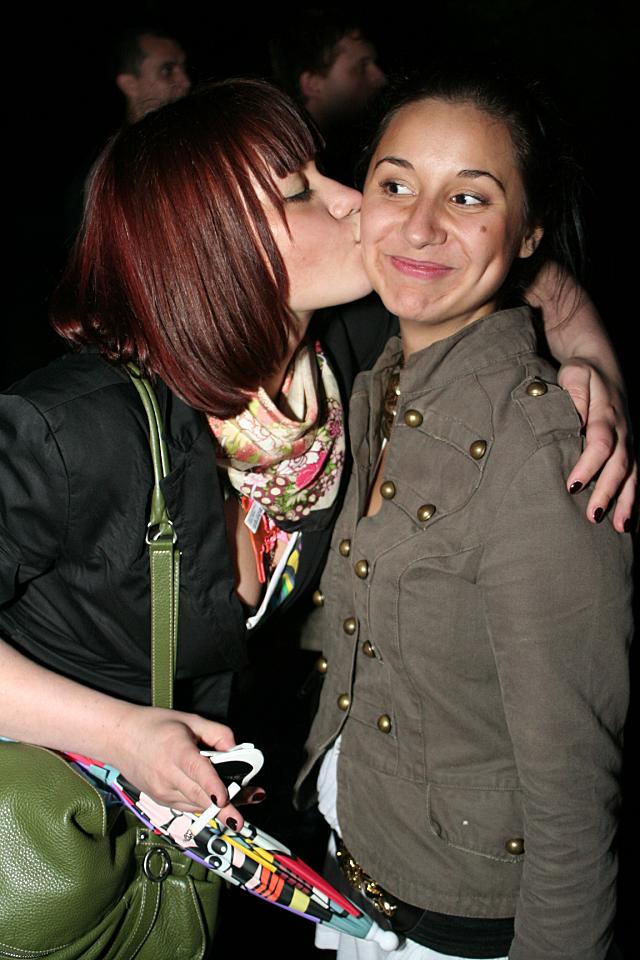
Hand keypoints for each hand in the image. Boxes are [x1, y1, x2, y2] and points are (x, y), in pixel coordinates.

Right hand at [111, 705, 244, 828]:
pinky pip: (188, 805)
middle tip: (244, 813)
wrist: (119, 738)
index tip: (223, 799)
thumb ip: (218, 734)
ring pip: (196, 804)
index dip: (211, 786)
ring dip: (219, 807)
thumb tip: (237, 752)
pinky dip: (204, 803)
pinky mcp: (160, 800)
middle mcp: (167, 774)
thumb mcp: (190, 720)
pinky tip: (217, 798)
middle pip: (199, 796)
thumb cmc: (155, 726)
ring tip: (242, 801)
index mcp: (176, 750)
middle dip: (225, 807)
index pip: (196, 771)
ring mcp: (162, 791)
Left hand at [559, 359, 635, 530]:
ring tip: (620, 527)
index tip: (573, 486)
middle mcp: (623, 430)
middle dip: (608, 491)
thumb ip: (574, 395)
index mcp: (606, 414)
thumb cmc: (581, 373)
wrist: (602, 364)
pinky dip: (633, 499)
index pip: (600, 443)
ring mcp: (630, 441)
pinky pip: (635, 476)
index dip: (588, 465)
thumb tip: (574, 420)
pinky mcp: (630, 449)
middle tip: (593, 516)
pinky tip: (628, 521)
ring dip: (626, 501)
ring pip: (631, 474)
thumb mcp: (575, 376)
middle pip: (618, 465)